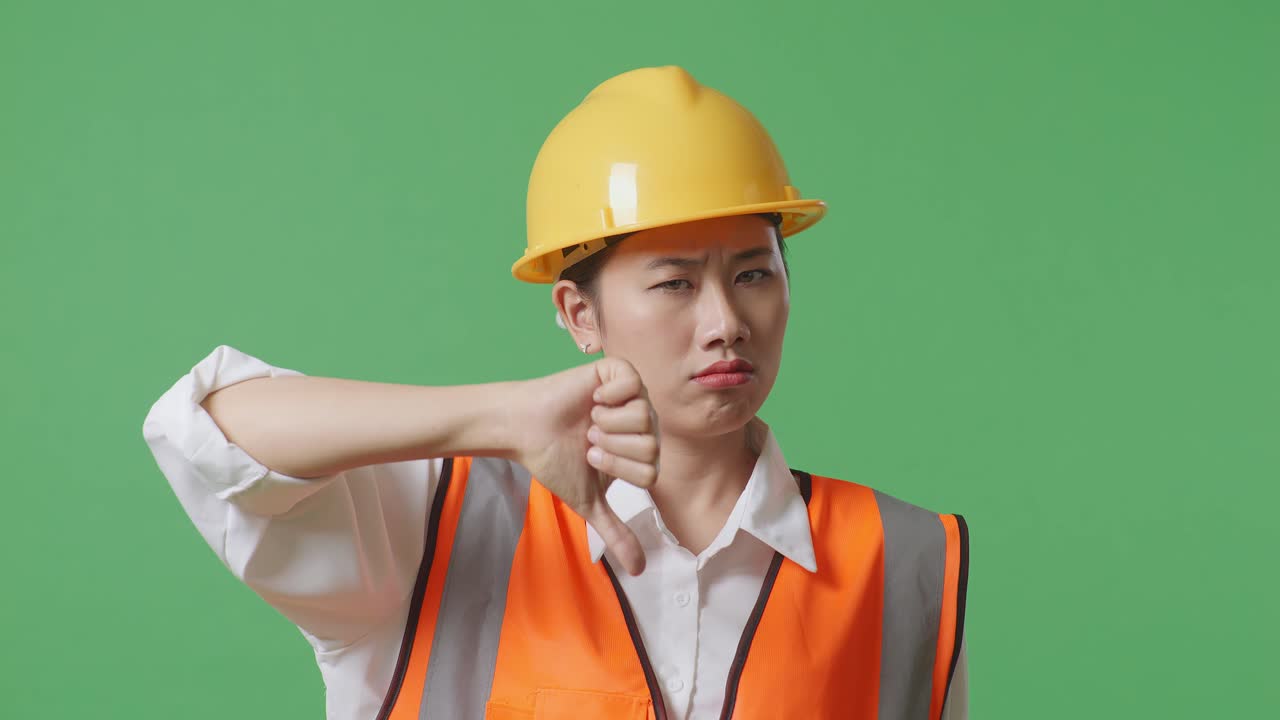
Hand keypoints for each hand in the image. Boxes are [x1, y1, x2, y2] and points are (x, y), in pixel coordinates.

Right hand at [511, 357, 659, 574]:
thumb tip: (638, 570)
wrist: (526, 429)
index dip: (618, 468)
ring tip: (589, 419)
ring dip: (608, 423)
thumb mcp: (588, 501)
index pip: (651, 471)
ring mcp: (632, 396)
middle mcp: (642, 423)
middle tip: (589, 438)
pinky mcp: (617, 372)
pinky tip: (593, 398)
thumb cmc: (555, 460)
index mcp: (640, 451)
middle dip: (612, 447)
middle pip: (651, 445)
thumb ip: (615, 532)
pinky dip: (609, 395)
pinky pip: (632, 384)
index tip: (591, 457)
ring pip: (644, 416)